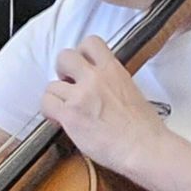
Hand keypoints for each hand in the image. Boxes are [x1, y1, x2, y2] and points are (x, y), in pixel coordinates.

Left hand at [40, 36, 171, 179]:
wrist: (143, 148)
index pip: (90, 43)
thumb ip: (113, 83)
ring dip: (56, 97)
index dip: (81, 54)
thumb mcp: (132, 93)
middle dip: (63, 70)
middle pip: (65, 56)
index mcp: (114, 70)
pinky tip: (59, 120)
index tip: (81, 66)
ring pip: (51, 85)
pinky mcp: (70, 114)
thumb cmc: (144, 129)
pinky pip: (46, 104)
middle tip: (68, 84)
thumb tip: (101, 89)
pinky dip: (49, 112)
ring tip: (65, 109)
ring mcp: (81, 95)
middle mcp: (96, 78)